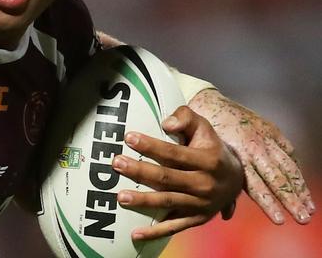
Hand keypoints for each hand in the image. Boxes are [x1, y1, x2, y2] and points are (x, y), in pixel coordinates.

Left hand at [113, 106, 243, 239]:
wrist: (236, 177)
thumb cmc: (210, 146)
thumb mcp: (203, 126)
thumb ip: (185, 118)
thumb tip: (166, 124)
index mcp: (208, 160)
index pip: (174, 153)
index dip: (151, 146)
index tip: (129, 138)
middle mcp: (205, 184)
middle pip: (167, 178)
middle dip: (140, 171)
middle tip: (117, 163)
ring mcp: (201, 204)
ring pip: (167, 202)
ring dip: (143, 201)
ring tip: (120, 196)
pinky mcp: (197, 219)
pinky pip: (174, 227)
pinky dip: (155, 233)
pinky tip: (135, 234)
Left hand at [189, 89, 314, 223]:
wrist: (207, 101)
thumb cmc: (204, 133)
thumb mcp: (205, 157)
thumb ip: (219, 183)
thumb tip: (227, 214)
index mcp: (238, 156)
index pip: (257, 186)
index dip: (270, 204)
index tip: (280, 220)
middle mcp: (255, 148)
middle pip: (278, 179)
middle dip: (292, 200)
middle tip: (303, 218)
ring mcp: (265, 138)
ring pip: (288, 166)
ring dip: (300, 188)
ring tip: (309, 207)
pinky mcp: (270, 129)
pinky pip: (288, 150)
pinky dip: (295, 166)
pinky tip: (300, 181)